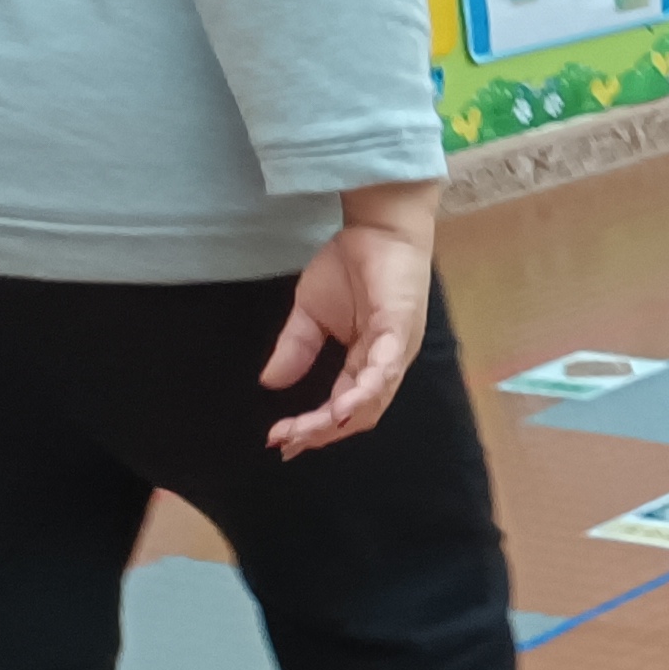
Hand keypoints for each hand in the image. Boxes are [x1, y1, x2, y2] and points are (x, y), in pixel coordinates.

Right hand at [260, 180, 437, 455]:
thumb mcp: (310, 314)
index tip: (277, 439)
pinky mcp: (399, 324)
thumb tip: (269, 383)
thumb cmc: (351, 268)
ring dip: (341, 418)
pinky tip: (347, 404)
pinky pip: (387, 362)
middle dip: (321, 432)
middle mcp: (385, 363)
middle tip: (287, 442)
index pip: (342, 408)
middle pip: (360, 413)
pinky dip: (368, 386)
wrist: (378, 227)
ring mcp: (396, 347)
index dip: (312, 427)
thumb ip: (295, 349)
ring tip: (310, 432)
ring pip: (374, 397)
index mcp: (366, 363)